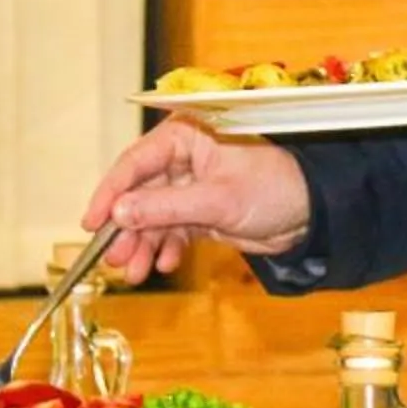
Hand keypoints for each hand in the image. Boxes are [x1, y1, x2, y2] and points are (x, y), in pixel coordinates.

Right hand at [79, 117, 311, 282]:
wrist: (314, 213)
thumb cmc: (276, 187)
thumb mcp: (217, 200)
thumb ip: (166, 207)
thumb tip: (120, 213)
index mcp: (185, 136)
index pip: (134, 162)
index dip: (109, 193)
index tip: (92, 222)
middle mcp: (182, 159)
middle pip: (138, 194)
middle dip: (126, 228)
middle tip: (113, 258)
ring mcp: (189, 186)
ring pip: (152, 216)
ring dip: (143, 244)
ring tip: (136, 272)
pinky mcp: (199, 211)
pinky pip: (171, 229)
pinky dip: (166, 247)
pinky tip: (166, 264)